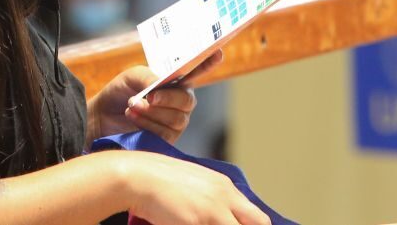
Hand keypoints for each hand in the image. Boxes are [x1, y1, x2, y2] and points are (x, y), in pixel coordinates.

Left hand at [87, 50, 222, 143]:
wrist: (101, 116)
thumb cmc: (119, 91)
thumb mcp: (133, 77)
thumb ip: (150, 77)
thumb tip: (161, 86)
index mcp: (176, 81)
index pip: (197, 72)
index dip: (209, 63)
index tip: (218, 52)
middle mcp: (180, 101)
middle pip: (188, 101)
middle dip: (168, 99)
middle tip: (149, 97)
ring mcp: (175, 121)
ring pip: (177, 119)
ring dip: (152, 112)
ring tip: (131, 106)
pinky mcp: (166, 139)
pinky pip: (166, 134)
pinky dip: (148, 124)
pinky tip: (133, 117)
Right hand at [112, 149, 269, 224]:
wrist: (138, 177)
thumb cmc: (159, 180)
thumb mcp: (194, 184)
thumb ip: (212, 198)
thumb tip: (222, 216)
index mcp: (225, 187)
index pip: (257, 217)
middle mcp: (225, 197)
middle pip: (259, 224)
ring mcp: (213, 211)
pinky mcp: (198, 222)